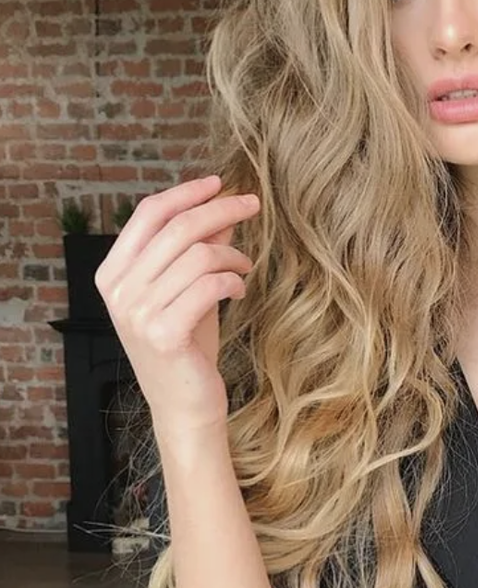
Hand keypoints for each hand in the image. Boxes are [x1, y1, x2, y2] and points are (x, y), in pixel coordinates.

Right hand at [94, 174, 259, 433]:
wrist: (184, 404)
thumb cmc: (186, 344)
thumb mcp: (189, 287)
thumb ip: (198, 248)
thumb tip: (221, 207)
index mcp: (113, 272)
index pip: (148, 213)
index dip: (186, 193)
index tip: (220, 184)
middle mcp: (118, 290)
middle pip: (177, 227)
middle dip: (221, 210)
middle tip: (253, 205)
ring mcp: (137, 312)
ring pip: (198, 255)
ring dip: (232, 254)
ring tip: (244, 266)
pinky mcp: (163, 333)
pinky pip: (209, 285)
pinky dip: (232, 280)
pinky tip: (239, 289)